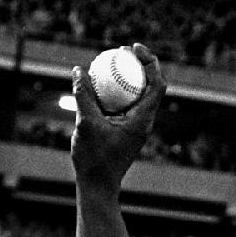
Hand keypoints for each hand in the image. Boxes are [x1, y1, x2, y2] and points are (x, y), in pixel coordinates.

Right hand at [70, 43, 166, 196]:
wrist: (97, 187)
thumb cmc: (94, 159)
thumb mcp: (85, 123)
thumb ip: (83, 96)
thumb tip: (77, 71)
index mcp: (142, 119)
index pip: (157, 84)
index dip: (149, 62)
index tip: (132, 49)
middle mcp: (143, 121)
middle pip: (149, 85)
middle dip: (138, 65)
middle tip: (120, 51)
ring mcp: (135, 127)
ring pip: (136, 95)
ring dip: (126, 78)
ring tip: (110, 64)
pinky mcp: (125, 131)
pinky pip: (124, 105)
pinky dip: (115, 93)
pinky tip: (98, 86)